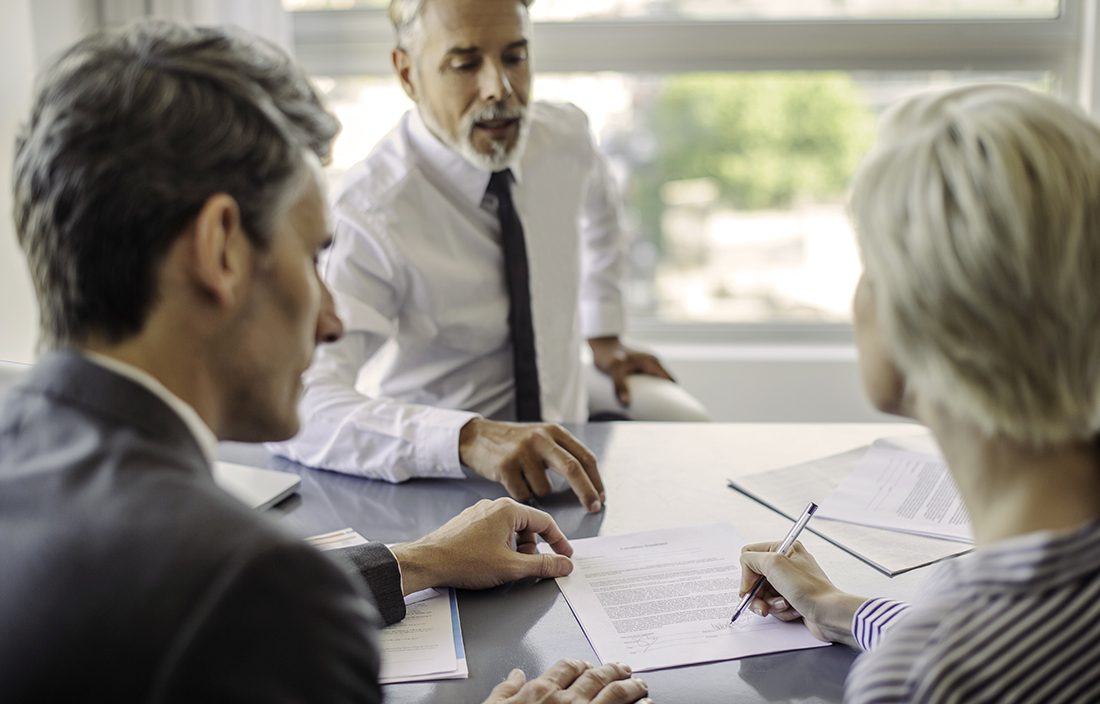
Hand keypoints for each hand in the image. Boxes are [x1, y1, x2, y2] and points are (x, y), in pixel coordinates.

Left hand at [391, 498, 574, 593]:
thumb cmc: (464, 561)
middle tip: (527, 566)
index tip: (565, 556)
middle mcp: (494, 506)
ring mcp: (479, 513)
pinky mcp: (469, 522)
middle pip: (527, 525)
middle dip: (532, 548)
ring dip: (516, 548)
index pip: (545, 522)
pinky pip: (495, 531)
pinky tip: (491, 561)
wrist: (427, 562)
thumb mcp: (511, 567)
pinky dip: (501, 546)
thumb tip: (563, 565)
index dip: (559, 541)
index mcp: (507, 510)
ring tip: (506, 566)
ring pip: (510, 529)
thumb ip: (542, 565)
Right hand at [459, 418, 604, 511]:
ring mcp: (522, 452)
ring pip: (545, 489)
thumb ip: (562, 454)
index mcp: (554, 432)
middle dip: (586, 492)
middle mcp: (540, 439)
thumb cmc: (514, 442)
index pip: (584, 456)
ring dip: (539, 493)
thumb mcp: (541, 438)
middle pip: (572, 468)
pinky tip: (512, 481)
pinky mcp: (505, 466)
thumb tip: (588, 485)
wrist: (476, 437)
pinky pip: (523, 494)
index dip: (596, 480)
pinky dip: (522, 494)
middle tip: (593, 508)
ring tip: (526, 479)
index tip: (600, 497)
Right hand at [482, 659, 650, 703]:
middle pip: (597, 677)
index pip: (566, 667)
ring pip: (616, 694)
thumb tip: (516, 675)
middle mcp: (567, 703)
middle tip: (624, 669)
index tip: (587, 665)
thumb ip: (505, 692)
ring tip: (641, 686)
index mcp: (541, 693)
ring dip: (631, 687)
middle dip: (613, 670)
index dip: (580, 664)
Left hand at [588, 336, 674, 406]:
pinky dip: (648, 387)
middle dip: (665, 395)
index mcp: (651, 362)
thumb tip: (626, 403)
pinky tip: (640, 397)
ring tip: (650, 407)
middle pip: (666, 382)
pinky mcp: (639, 365)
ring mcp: (646, 362)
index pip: (671, 380)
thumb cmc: (607, 355)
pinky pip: (649, 378)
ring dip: (655, 392)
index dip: (674, 394)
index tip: (670, 408)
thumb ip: (620, 387)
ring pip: (657, 380)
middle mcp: (652, 361)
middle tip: (658, 411)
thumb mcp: (613, 371)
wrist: (601, 343)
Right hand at [738, 541, 865, 647]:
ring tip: (784, 605)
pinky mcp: (792, 598)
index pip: (751, 556)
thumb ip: (752, 559)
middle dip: (758, 594)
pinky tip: (792, 610)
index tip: (751, 586)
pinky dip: (780, 610)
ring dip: (770, 603)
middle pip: (755, 577)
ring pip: (763, 594)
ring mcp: (789, 582)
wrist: (830, 614)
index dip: (748, 573)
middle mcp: (787, 564)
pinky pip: (773, 604)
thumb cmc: (809, 589)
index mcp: (784, 548)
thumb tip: (745, 565)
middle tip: (763, 604)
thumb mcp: (775, 564)